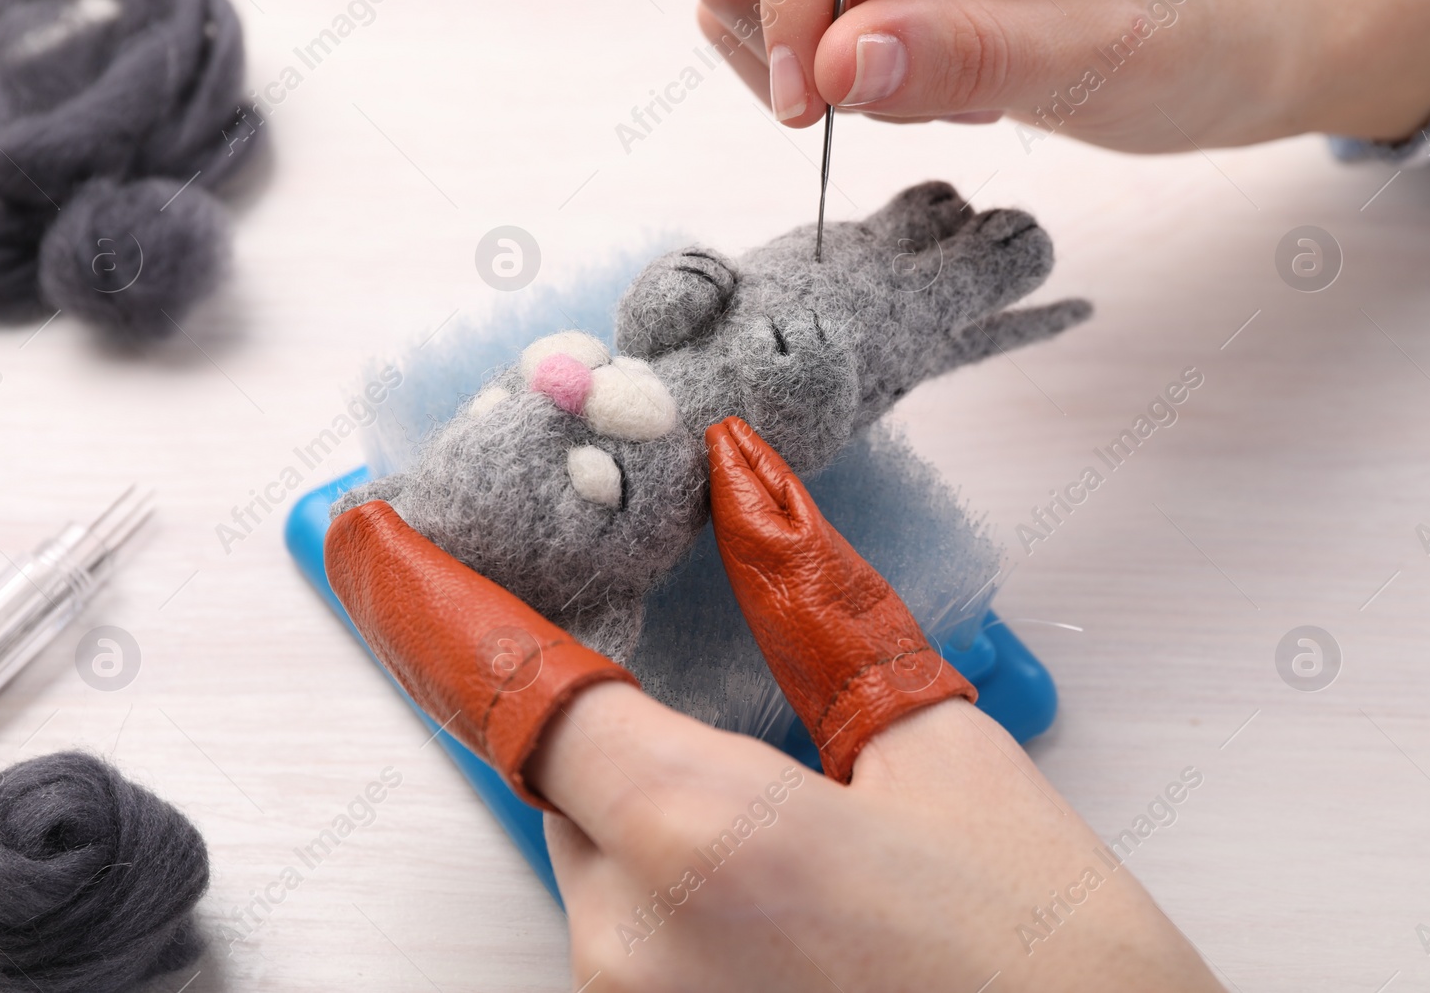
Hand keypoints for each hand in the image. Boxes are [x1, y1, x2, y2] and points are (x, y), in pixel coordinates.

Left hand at [325, 422, 1222, 991]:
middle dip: (621, 724)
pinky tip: (792, 897)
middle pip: (563, 780)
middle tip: (712, 689)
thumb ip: (818, 606)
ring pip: (599, 864)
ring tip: (801, 826)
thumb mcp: (945, 755)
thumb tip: (749, 486)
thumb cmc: (1055, 969)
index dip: (438, 606)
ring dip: (658, 812)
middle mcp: (631, 947)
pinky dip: (678, 888)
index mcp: (702, 839)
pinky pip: (632, 941)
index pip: (520, 691)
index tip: (375, 542)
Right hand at [697, 0, 1429, 148]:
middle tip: (863, 109)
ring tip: (935, 97)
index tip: (809, 97)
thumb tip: (836, 67)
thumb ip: (969, 55)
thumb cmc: (1206, 31)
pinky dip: (845, 79)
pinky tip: (937, 91)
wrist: (1244, 46)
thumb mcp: (1100, 52)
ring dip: (817, 61)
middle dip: (796, 33)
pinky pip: (811, 26)